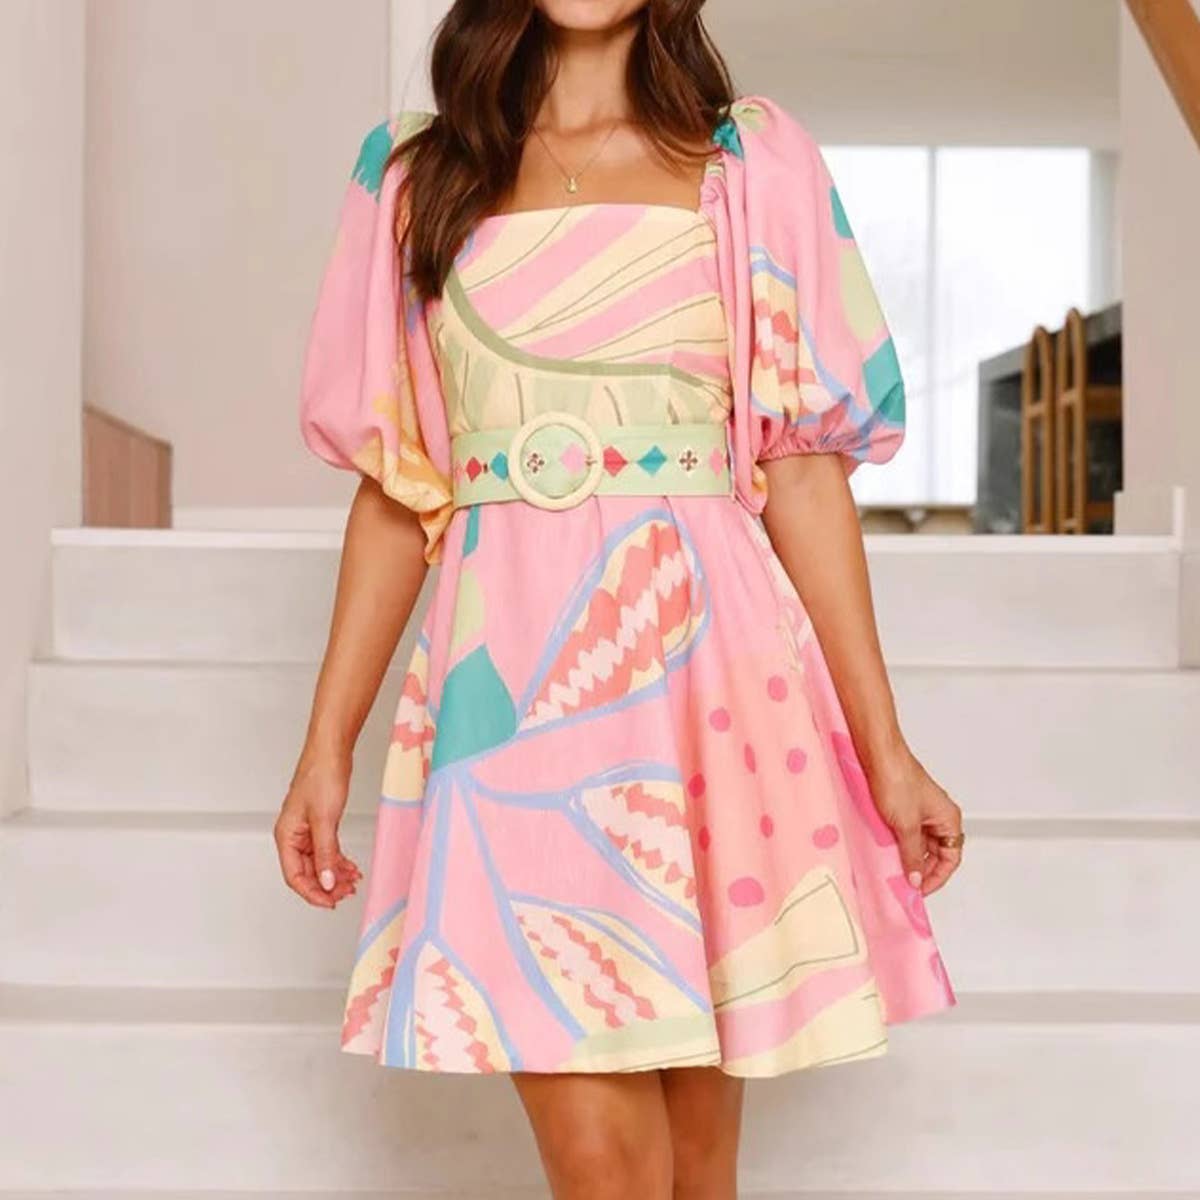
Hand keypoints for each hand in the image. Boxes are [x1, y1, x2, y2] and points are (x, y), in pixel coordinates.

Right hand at [274, 749, 361, 908]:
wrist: (331, 751)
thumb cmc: (321, 775)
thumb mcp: (325, 819)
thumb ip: (326, 853)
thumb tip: (326, 882)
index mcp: (286, 836)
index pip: (295, 876)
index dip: (313, 893)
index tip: (331, 902)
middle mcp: (293, 836)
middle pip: (307, 873)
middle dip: (326, 885)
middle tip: (347, 892)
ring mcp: (306, 830)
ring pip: (318, 863)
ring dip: (334, 874)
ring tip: (352, 881)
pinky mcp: (320, 823)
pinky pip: (326, 851)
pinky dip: (338, 861)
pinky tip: (350, 867)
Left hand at [868, 750, 962, 896]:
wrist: (878, 754)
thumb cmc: (897, 779)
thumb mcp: (906, 825)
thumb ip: (912, 855)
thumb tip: (916, 879)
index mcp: (948, 819)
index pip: (950, 859)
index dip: (937, 877)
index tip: (920, 891)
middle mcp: (938, 816)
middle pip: (936, 853)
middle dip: (921, 870)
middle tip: (905, 885)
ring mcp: (920, 812)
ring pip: (920, 845)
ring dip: (908, 858)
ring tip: (894, 871)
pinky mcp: (903, 807)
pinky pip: (906, 834)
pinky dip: (898, 845)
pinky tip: (886, 854)